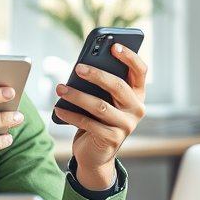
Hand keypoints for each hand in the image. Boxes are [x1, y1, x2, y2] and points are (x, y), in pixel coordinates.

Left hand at [53, 43, 146, 189]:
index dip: (130, 57)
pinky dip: (71, 115)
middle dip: (97, 75)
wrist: (96, 154)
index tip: (114, 46)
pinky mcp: (112, 139)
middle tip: (78, 67)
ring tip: (60, 88)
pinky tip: (58, 108)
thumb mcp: (103, 100)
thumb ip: (100, 85)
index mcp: (137, 94)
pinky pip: (88, 123)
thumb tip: (81, 68)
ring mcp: (126, 125)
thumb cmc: (98, 119)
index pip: (140, 71)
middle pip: (118, 86)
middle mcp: (137, 109)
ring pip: (100, 106)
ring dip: (77, 95)